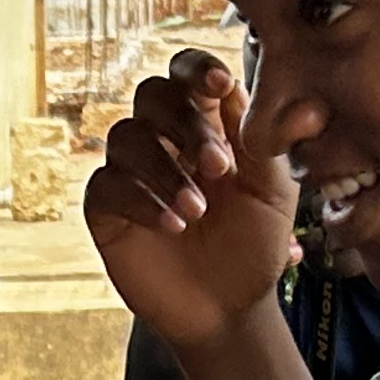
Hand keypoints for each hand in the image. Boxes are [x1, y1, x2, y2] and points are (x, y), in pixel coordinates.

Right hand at [83, 49, 310, 355]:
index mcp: (206, 124)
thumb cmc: (254, 246)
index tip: (220, 86)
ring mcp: (130, 173)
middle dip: (184, 122)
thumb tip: (269, 94)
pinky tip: (172, 226)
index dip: (198, 69)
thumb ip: (265, 140)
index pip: (188, 73)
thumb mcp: (273, 191)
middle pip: (152, 94)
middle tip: (217, 165)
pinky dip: (141, 202)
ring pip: (125, 137)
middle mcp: (162, 140)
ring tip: (197, 210)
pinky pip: (107, 186)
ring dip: (164, 169)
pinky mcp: (106, 209)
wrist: (229, 309)